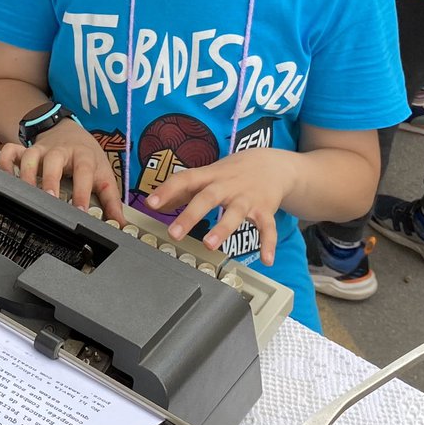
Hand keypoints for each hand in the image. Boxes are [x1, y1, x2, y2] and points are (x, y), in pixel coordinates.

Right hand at [0, 121, 125, 224]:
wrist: (69, 130)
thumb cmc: (86, 155)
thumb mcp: (103, 173)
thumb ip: (111, 200)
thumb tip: (120, 225)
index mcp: (83, 156)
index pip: (84, 172)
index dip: (82, 191)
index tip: (80, 211)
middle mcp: (61, 151)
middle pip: (54, 161)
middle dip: (49, 180)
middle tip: (49, 200)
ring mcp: (41, 150)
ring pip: (29, 157)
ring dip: (26, 175)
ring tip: (26, 195)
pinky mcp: (26, 150)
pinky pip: (10, 151)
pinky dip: (5, 163)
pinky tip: (6, 178)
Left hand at [145, 148, 299, 265]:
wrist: (272, 165)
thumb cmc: (232, 173)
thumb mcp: (207, 176)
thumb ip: (182, 191)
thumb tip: (156, 204)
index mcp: (209, 176)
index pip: (185, 179)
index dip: (167, 190)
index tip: (151, 203)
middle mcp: (227, 186)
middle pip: (207, 198)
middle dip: (190, 215)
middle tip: (174, 233)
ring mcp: (246, 198)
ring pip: (235, 213)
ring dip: (222, 229)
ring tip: (209, 245)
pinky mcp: (265, 210)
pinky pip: (267, 228)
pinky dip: (267, 243)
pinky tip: (266, 259)